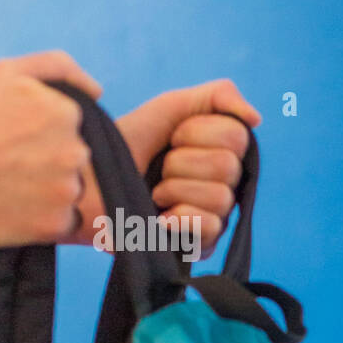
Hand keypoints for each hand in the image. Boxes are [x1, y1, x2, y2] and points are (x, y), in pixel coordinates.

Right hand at [0, 50, 102, 246]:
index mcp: (67, 113)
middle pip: (73, 161)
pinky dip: (42, 218)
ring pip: (70, 191)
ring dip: (46, 190)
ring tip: (4, 183)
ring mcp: (67, 189)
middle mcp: (75, 151)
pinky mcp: (55, 224)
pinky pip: (62, 221)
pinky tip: (11, 206)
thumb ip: (58, 69)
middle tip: (4, 162)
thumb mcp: (4, 73)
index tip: (11, 138)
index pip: (73, 130)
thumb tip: (98, 92)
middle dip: (46, 161)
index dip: (41, 135)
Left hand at [72, 79, 262, 252]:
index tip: (171, 138)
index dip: (196, 132)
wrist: (85, 182)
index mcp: (224, 152)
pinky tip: (160, 218)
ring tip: (154, 194)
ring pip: (220, 197)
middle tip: (159, 168)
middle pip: (228, 166)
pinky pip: (210, 226)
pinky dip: (178, 219)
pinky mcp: (201, 245)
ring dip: (175, 190)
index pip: (237, 136)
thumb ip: (217, 97)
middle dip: (182, 162)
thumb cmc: (126, 144)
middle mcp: (226, 185)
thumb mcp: (171, 108)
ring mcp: (216, 216)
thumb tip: (257, 119)